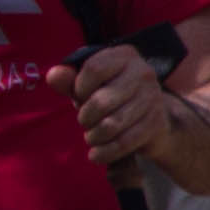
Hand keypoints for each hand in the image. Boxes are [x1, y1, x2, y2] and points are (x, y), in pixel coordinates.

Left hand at [57, 43, 172, 167]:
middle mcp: (142, 73)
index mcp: (125, 55)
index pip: (94, 69)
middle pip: (100, 101)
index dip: (79, 88)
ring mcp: (152, 98)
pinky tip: (96, 154)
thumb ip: (68, 79)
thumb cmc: (113, 94)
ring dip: (94, 136)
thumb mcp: (89, 84)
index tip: (79, 97)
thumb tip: (53, 76)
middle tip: (85, 121)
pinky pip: (124, 142)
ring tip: (91, 136)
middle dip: (85, 117)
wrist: (150, 116)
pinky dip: (105, 152)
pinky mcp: (156, 123)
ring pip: (111, 125)